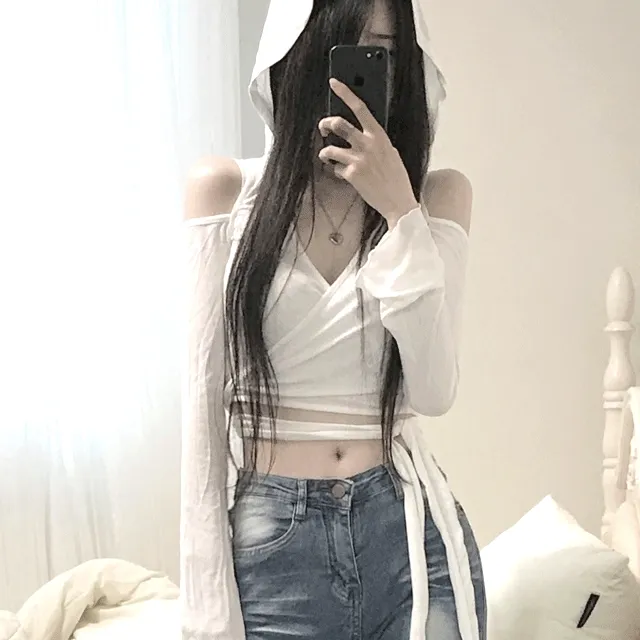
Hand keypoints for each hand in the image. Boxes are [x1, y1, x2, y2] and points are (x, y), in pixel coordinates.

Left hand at [318, 78, 418, 225]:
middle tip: (323, 129)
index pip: (360, 108)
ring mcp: (358, 159)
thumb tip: (363, 136)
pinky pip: (335, 168)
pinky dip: (335, 171)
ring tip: (327, 156)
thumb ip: (377, 142)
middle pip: (339, 124)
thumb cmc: (396, 179)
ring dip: (325, 152)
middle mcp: (368, 144)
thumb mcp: (391, 153)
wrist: (398, 201)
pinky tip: (343, 175)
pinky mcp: (351, 174)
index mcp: (379, 136)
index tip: (334, 83)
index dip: (345, 93)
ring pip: (330, 148)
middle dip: (326, 124)